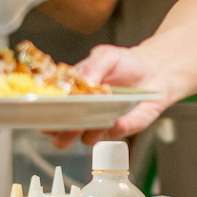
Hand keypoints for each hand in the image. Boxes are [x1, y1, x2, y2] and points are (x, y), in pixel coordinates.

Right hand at [46, 44, 176, 148]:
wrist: (153, 70)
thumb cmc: (124, 63)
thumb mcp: (105, 56)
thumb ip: (92, 67)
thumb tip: (83, 81)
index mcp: (70, 95)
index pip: (47, 112)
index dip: (43, 116)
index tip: (48, 111)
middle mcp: (80, 114)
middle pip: (59, 135)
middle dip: (62, 132)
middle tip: (71, 121)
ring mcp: (98, 125)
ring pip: (86, 139)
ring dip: (90, 129)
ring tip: (99, 114)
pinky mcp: (119, 130)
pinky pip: (114, 135)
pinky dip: (116, 127)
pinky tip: (119, 118)